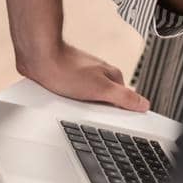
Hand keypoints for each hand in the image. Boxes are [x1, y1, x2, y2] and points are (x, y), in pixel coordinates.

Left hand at [18, 41, 149, 111]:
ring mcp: (83, 76)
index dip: (120, 114)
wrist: (38, 58)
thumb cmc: (66, 70)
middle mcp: (99, 74)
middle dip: (100, 112)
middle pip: (106, 101)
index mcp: (112, 75)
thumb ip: (124, 97)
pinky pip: (73, 97)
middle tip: (89, 117)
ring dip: (83, 108)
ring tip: (73, 110)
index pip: (124, 100)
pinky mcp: (67, 80)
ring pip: (89, 100)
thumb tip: (144, 104)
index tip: (113, 123)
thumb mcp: (101, 89)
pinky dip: (70, 103)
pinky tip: (63, 105)